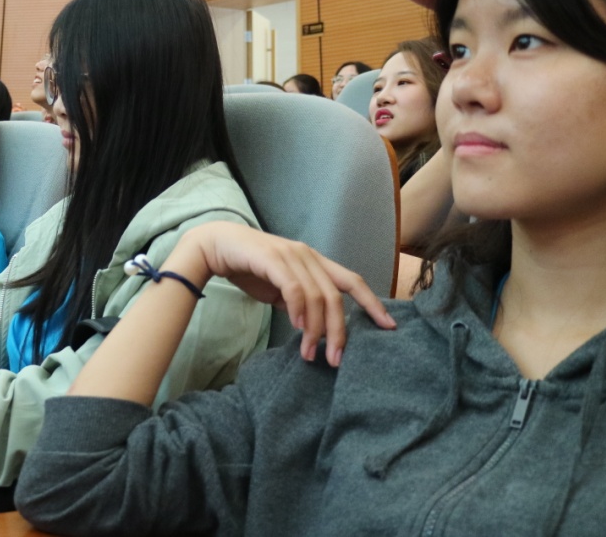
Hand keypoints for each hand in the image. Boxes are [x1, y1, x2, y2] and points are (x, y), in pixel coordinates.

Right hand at [178, 223, 395, 366]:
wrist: (216, 246)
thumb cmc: (248, 267)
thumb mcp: (280, 288)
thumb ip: (299, 301)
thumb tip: (312, 325)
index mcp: (314, 261)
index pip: (352, 281)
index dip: (372, 303)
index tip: (389, 326)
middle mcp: (308, 256)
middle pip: (337, 296)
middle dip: (340, 331)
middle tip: (336, 360)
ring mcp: (292, 256)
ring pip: (318, 296)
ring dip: (316, 330)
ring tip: (310, 353)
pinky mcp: (273, 260)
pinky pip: (294, 289)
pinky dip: (299, 310)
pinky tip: (297, 328)